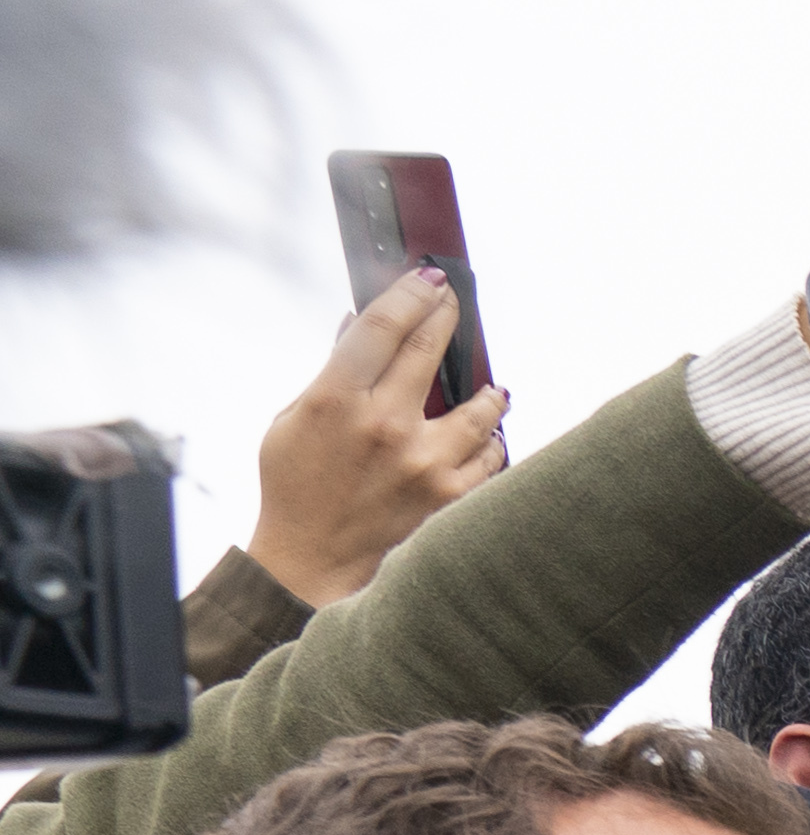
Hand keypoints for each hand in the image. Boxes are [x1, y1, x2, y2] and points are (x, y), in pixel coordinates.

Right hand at [246, 269, 504, 607]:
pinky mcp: (449, 495)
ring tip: (491, 387)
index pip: (383, 326)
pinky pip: (491, 455)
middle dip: (446, 317)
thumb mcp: (292, 418)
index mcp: (336, 399)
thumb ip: (329, 369)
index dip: (411, 294)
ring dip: (487, 391)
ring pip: (478, 407)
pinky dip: (493, 441)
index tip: (429, 278)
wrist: (312, 557)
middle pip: (429, 351)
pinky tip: (488, 435)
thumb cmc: (295, 484)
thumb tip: (359, 321)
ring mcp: (423, 461)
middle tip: (455, 301)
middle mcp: (384, 425)